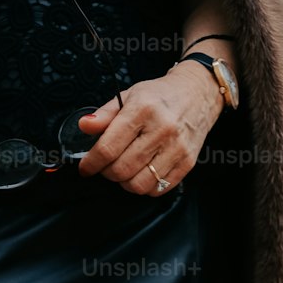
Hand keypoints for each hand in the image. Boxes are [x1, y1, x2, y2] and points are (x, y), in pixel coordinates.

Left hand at [75, 64, 223, 194]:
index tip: (86, 167)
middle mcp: (162, 129)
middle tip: (107, 166)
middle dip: (107, 172)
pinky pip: (158, 189)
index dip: (92, 163)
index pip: (108, 148)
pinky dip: (145, 186)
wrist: (198, 93)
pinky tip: (142, 172)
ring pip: (139, 184)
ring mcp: (177, 148)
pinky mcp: (187, 162)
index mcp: (143, 109)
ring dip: (125, 182)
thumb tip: (84, 126)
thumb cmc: (160, 96)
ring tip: (125, 169)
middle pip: (122, 169)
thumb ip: (104, 114)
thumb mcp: (130, 96)